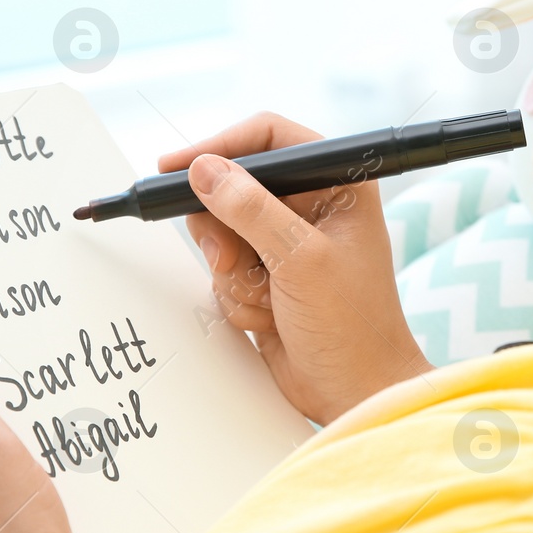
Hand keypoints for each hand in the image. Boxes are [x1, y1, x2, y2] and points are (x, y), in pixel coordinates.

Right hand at [159, 112, 432, 423]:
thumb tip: (203, 170)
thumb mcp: (300, 260)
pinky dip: (238, 297)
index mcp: (338, 184)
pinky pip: (224, 270)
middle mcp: (312, 207)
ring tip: (267, 299)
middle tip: (231, 259)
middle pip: (233, 187)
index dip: (221, 146)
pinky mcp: (267, 277)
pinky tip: (269, 318)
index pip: (270, 138)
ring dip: (235, 273)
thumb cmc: (352, 326)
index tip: (177, 166)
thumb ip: (250, 210)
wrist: (355, 393)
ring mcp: (286, 244)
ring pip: (222, 233)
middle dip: (226, 231)